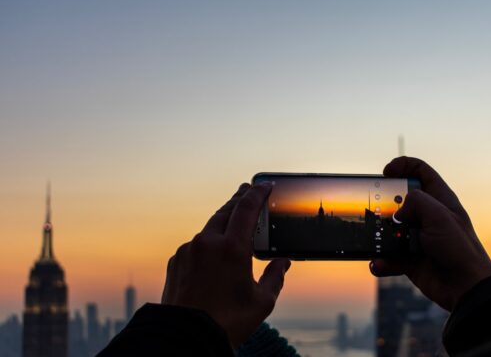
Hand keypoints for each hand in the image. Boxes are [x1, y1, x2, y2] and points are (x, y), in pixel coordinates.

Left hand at [161, 183, 290, 348]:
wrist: (186, 338)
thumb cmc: (227, 322)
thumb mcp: (262, 301)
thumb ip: (275, 277)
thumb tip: (283, 263)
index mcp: (232, 248)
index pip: (246, 209)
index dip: (257, 193)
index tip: (265, 185)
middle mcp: (208, 243)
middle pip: (226, 211)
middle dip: (239, 199)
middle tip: (247, 191)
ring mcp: (188, 251)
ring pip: (209, 227)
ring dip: (222, 221)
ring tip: (232, 221)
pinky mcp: (175, 261)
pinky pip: (195, 245)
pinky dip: (207, 242)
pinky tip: (213, 251)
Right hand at [370, 157, 490, 310]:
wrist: (465, 288)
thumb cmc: (459, 249)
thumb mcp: (439, 215)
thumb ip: (416, 202)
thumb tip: (398, 213)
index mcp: (440, 200)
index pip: (421, 172)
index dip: (403, 166)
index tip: (386, 172)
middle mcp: (428, 217)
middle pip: (400, 200)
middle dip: (384, 203)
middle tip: (374, 207)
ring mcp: (418, 238)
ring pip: (390, 229)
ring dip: (379, 235)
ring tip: (373, 238)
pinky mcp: (410, 259)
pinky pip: (389, 256)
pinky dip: (382, 260)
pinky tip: (379, 263)